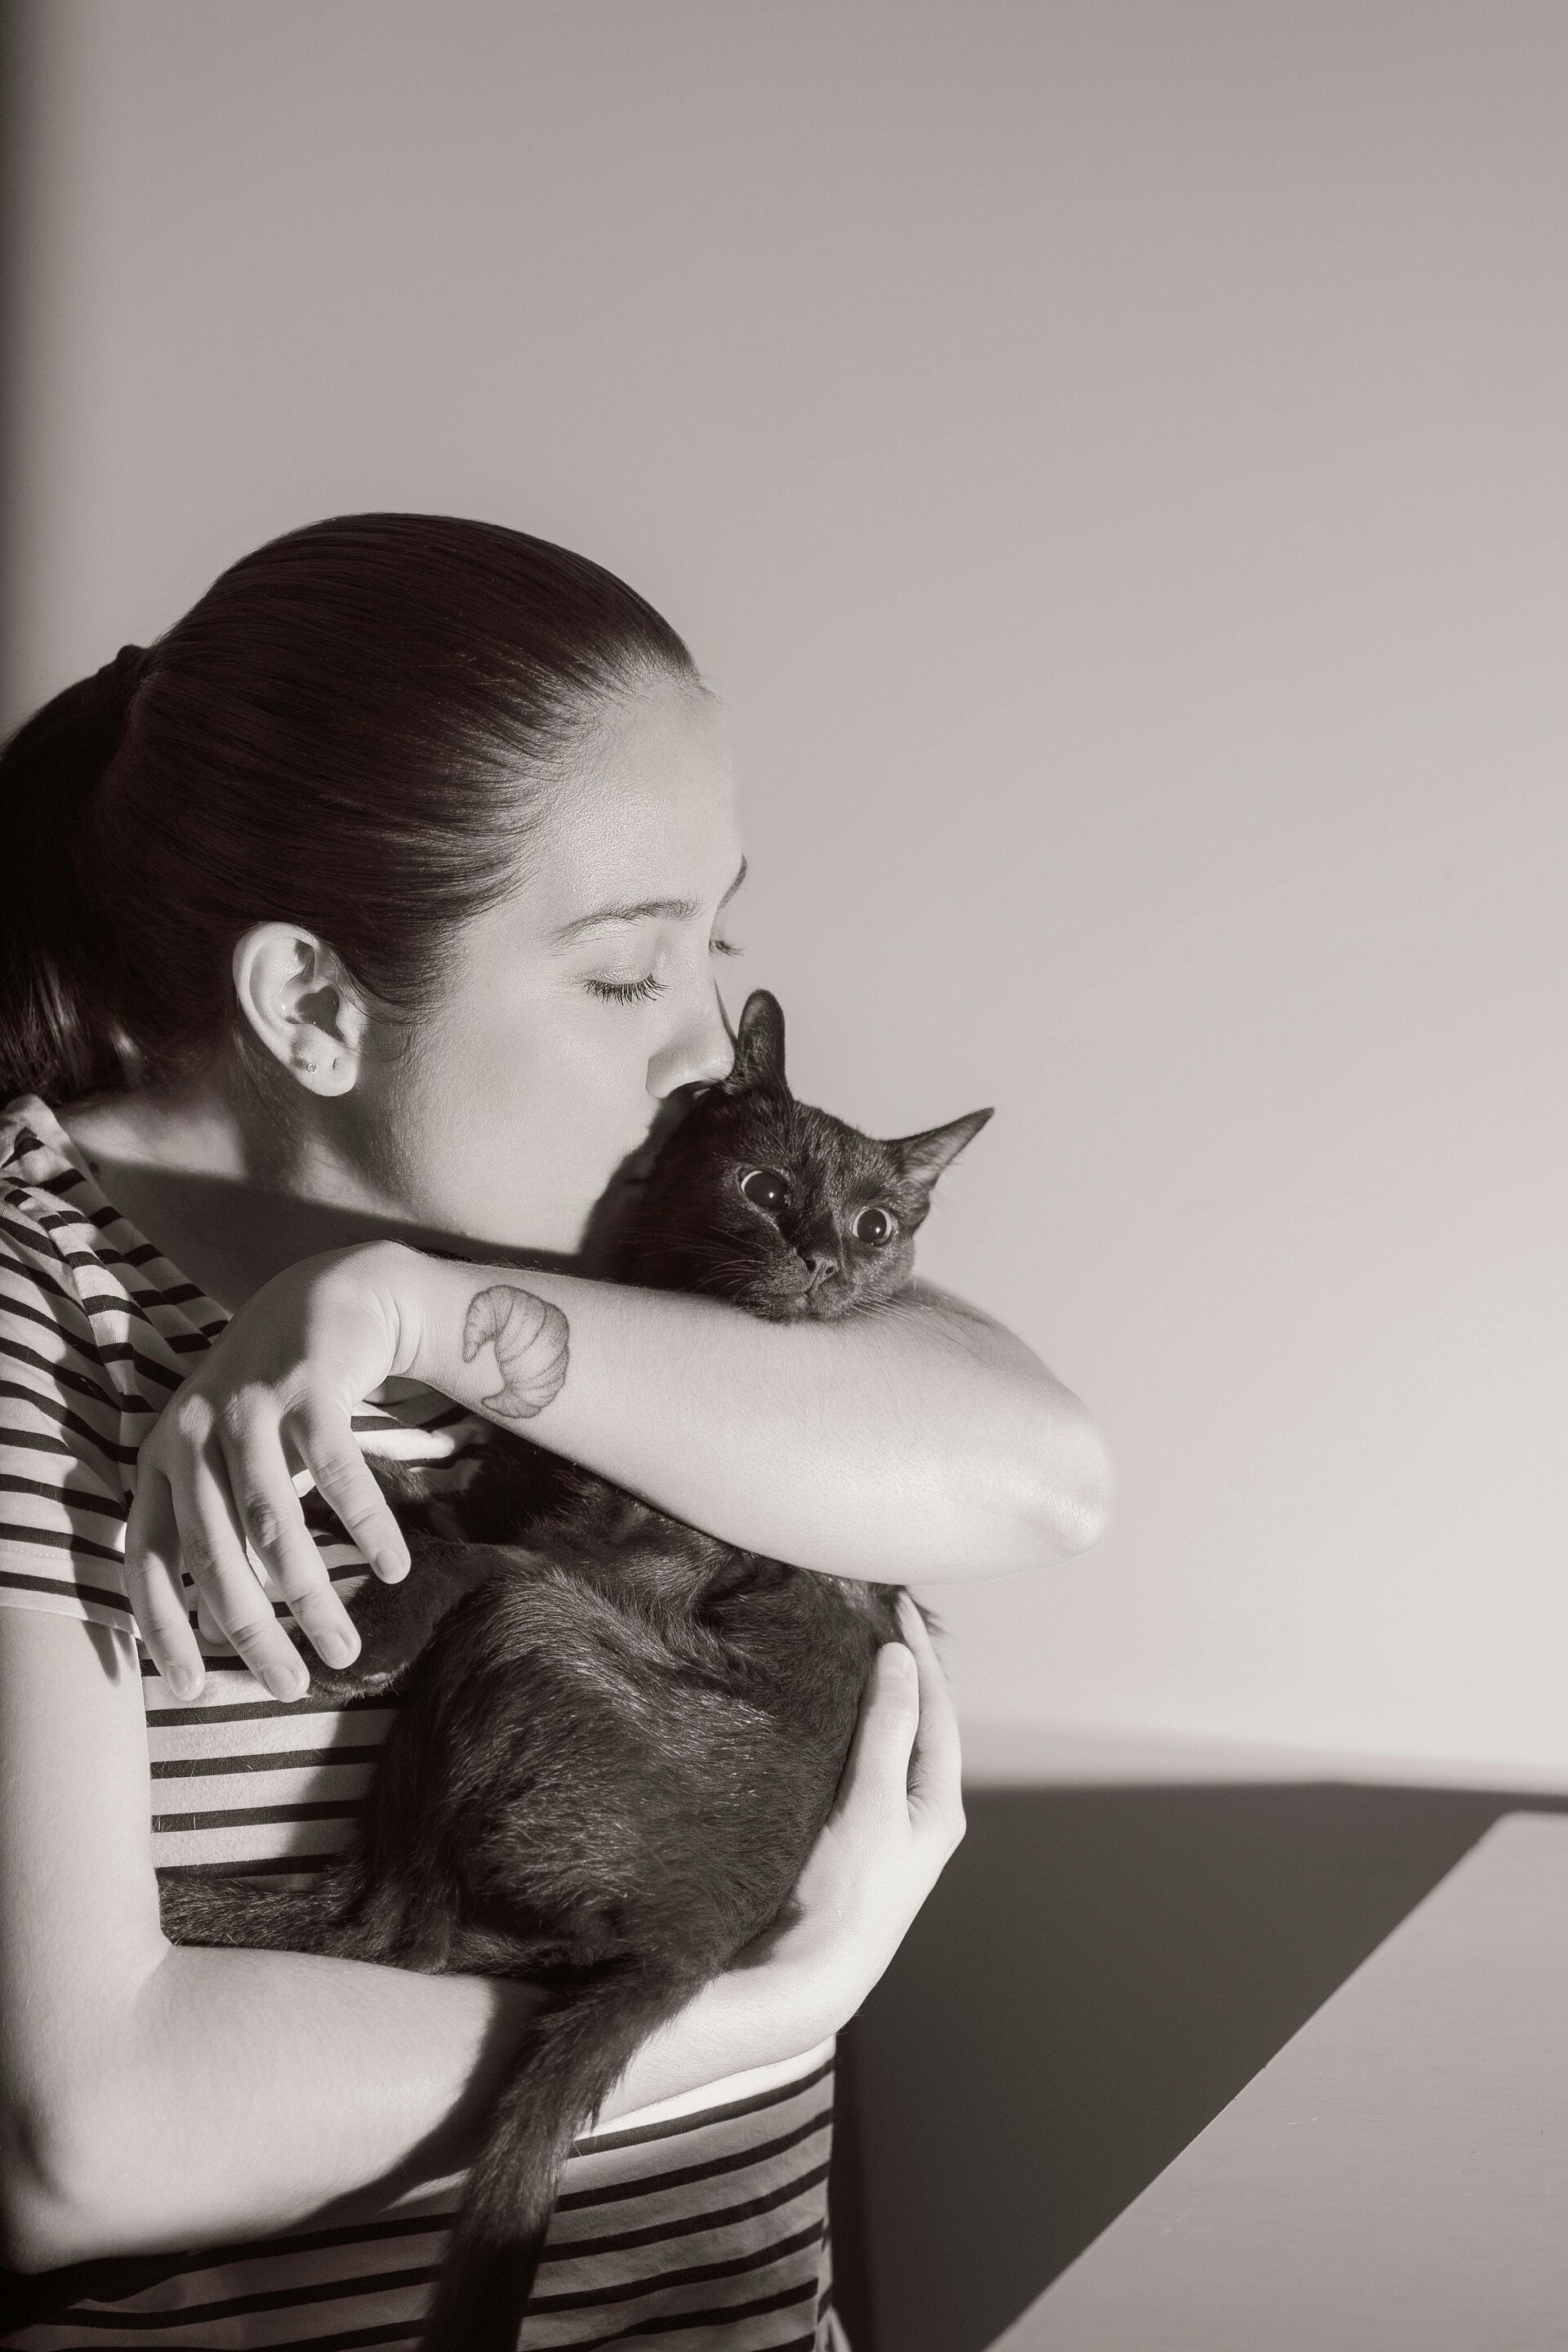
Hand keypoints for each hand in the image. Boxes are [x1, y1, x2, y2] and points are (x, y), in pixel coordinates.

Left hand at [125, 1245, 414, 1702]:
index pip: (144, 1561)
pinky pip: (336, 1474)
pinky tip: (394, 1567)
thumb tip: (219, 1627)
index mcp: (160, 1460)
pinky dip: (366, 1527)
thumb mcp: (228, 1460)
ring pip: (274, 1527)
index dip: (163, 1629)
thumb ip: (216, 1528)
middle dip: (254, 1633)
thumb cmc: (277, 1399)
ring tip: (348, 1648)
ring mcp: (248, 1406)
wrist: (330, 1297)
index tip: (193, 1690)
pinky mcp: (305, 1385)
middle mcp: (191, 1434)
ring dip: (313, 1597)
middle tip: (292, 1686)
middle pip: (214, 1557)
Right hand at [762, 1594, 965, 2027]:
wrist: (806, 1976)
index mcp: (938, 1805)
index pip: (937, 1708)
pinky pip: (859, 1766)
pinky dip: (850, 1728)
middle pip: (917, 1722)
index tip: (897, 1604)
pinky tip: (827, 1712)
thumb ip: (886, 1730)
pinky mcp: (849, 1836)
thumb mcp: (872, 1805)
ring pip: (886, 1743)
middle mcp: (918, 1813)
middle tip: (876, 1614)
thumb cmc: (847, 1895)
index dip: (919, 1654)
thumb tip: (899, 1660)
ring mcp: (884, 1826)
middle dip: (901, 1668)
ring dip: (873, 1695)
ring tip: (852, 1648)